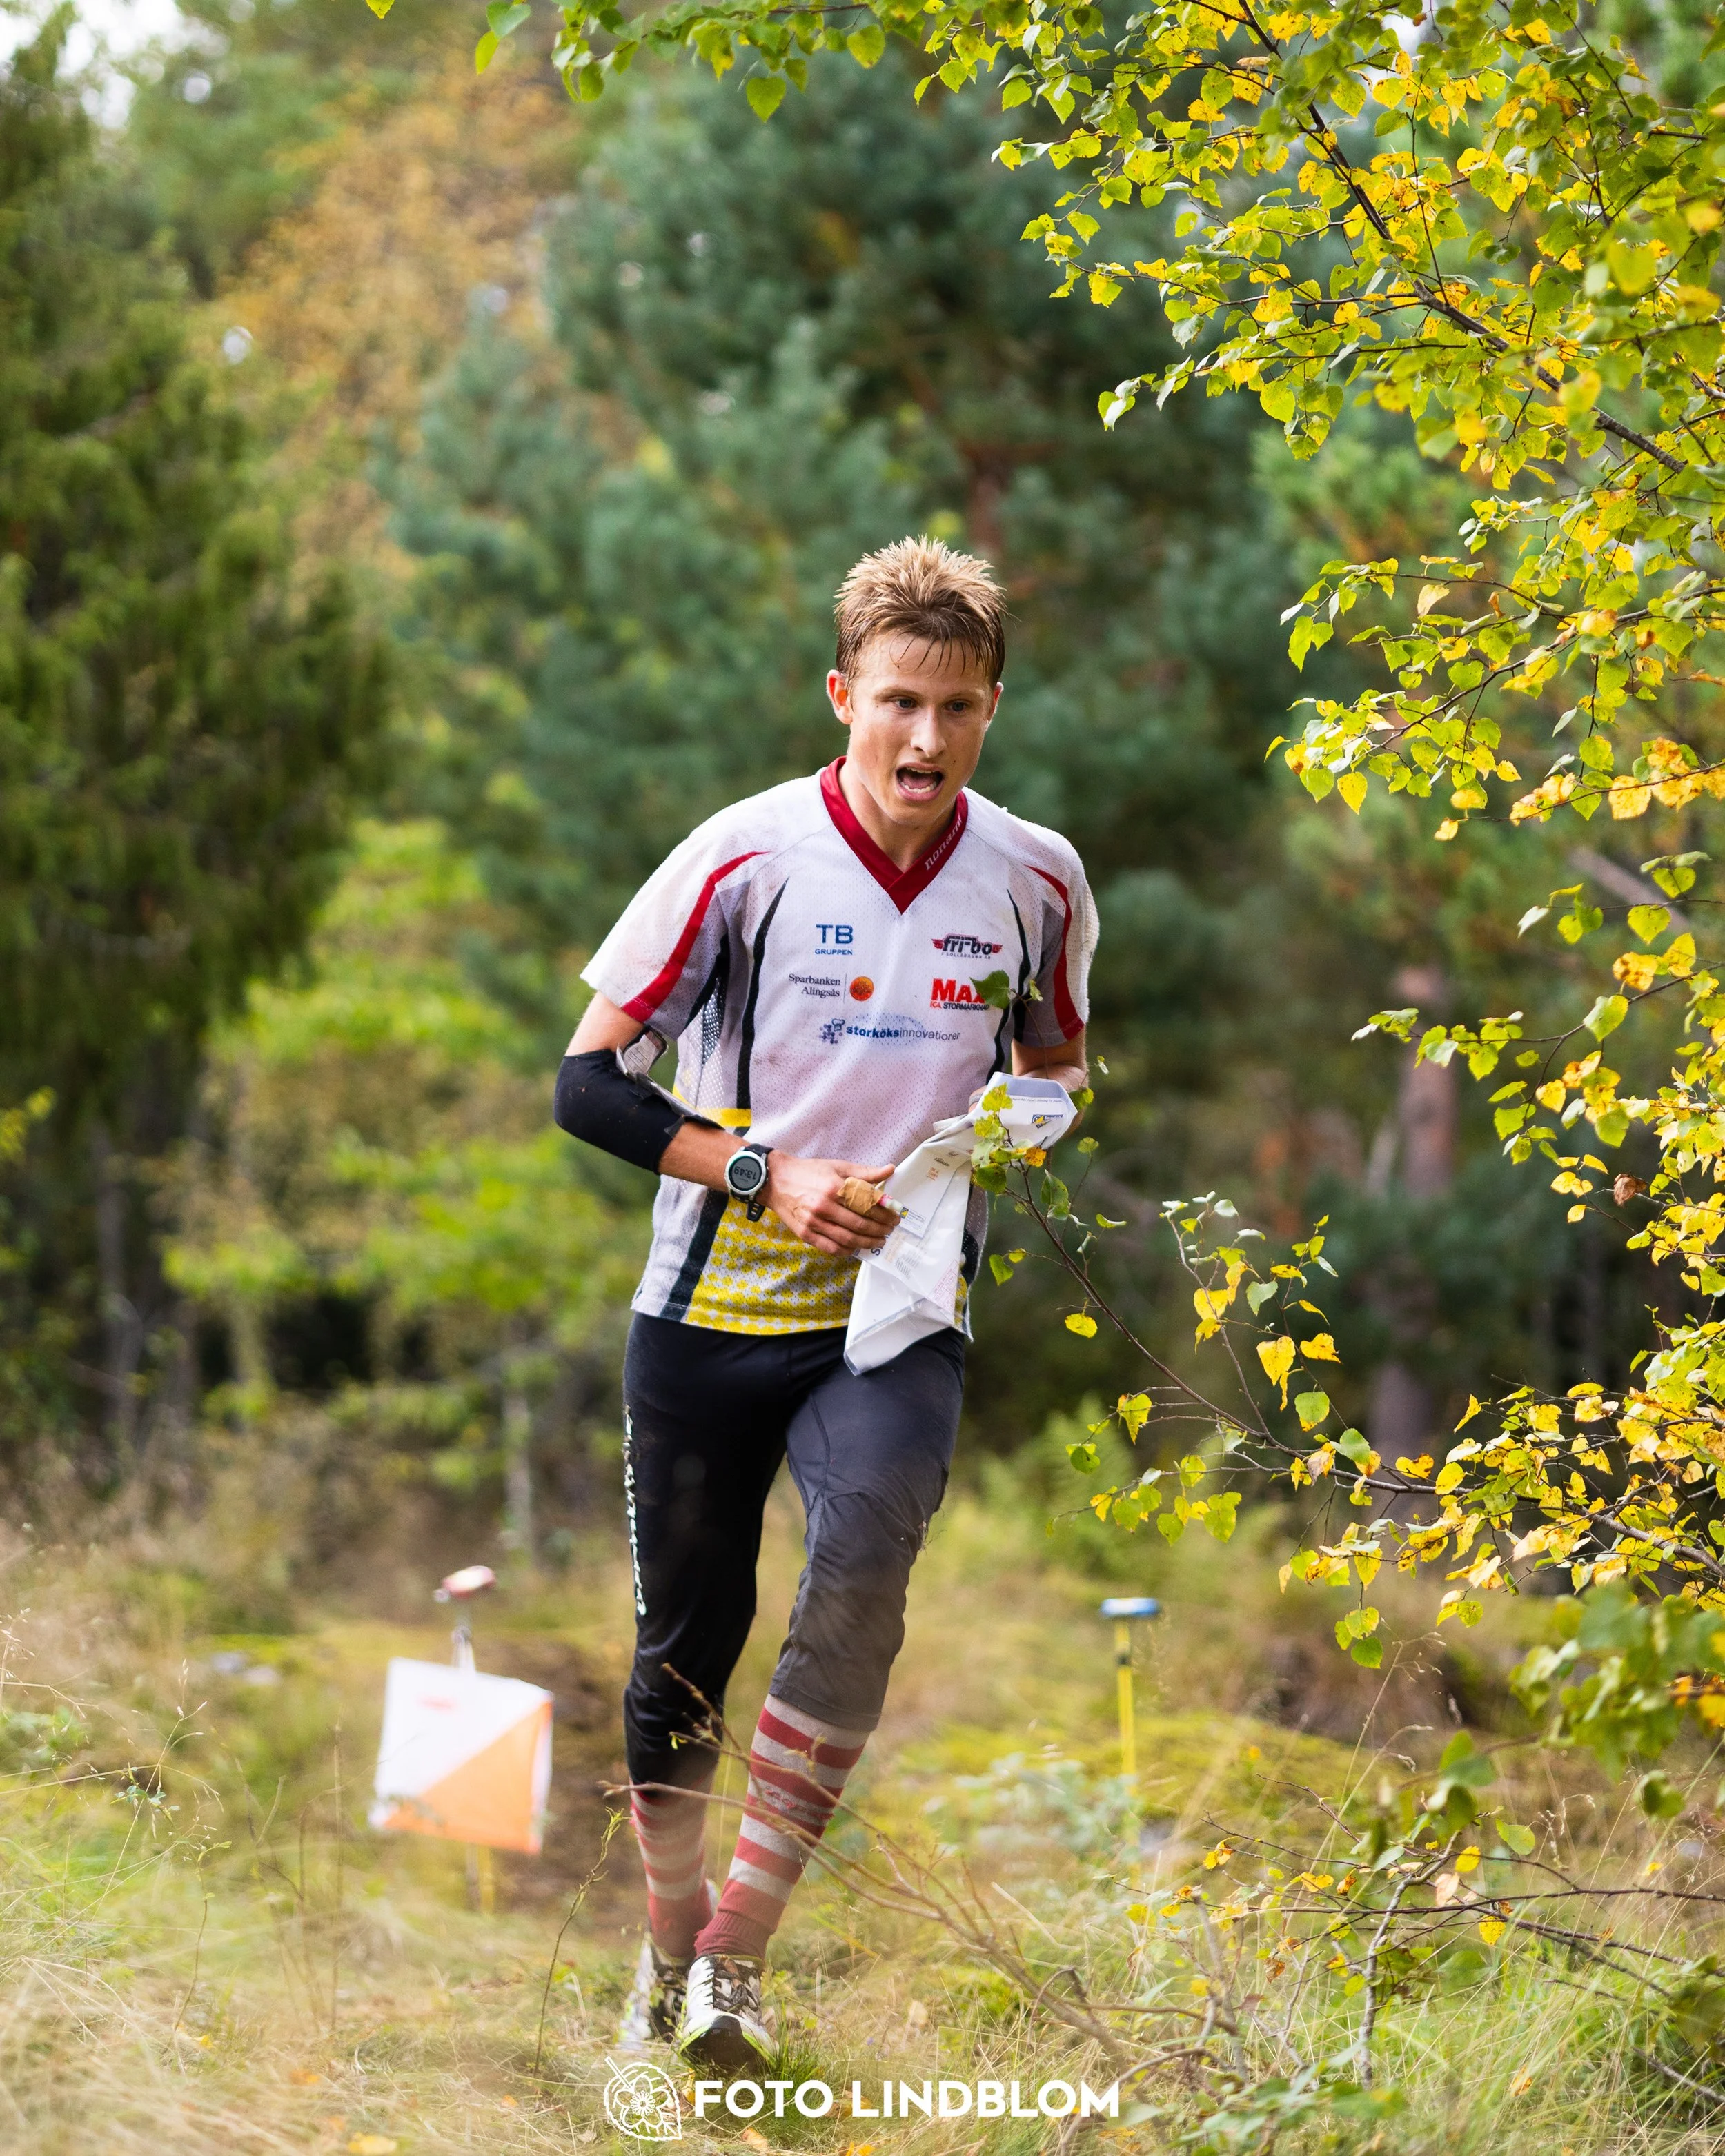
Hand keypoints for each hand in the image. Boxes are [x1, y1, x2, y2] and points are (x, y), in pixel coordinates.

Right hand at [765, 1154, 897, 1253]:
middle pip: (860, 1224)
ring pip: (848, 1239)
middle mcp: (824, 1206)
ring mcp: (814, 1222)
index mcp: (834, 1187)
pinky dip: (846, 1251)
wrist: (775, 1181)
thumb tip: (890, 1169)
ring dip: (867, 1242)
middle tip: (889, 1230)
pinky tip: (855, 1247)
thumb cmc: (808, 1172)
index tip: (894, 1216)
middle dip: (880, 1229)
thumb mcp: (837, 1167)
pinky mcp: (805, 1234)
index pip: (867, 1204)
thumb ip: (865, 1172)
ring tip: (878, 1241)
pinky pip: (830, 1248)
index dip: (884, 1212)